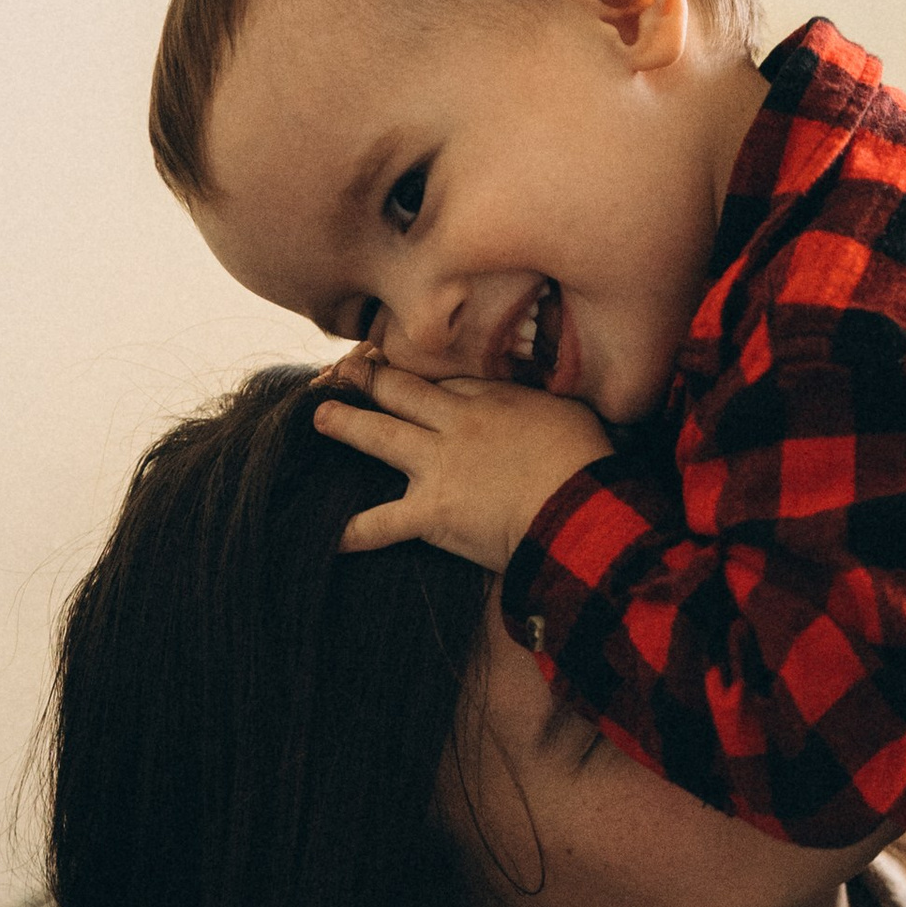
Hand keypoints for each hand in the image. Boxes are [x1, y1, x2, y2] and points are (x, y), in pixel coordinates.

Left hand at [314, 361, 611, 567]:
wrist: (582, 509)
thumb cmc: (587, 462)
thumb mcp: (569, 413)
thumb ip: (540, 405)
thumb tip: (540, 410)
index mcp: (489, 400)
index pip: (441, 380)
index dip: (414, 373)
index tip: (397, 370)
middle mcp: (455, 424)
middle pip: (399, 391)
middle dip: (366, 378)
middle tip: (340, 372)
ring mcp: (438, 467)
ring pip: (378, 435)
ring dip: (344, 424)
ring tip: (318, 418)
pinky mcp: (432, 513)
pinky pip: (380, 523)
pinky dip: (352, 531)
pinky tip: (327, 536)